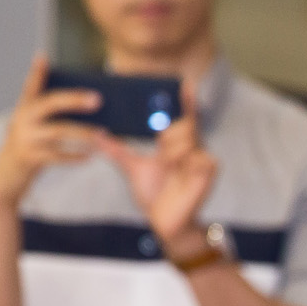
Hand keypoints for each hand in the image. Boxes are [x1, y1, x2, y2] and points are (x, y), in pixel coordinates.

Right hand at [0, 54, 101, 210]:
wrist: (7, 174)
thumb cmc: (31, 146)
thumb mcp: (34, 126)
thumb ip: (51, 114)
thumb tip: (88, 103)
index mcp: (25, 108)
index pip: (31, 86)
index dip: (36, 72)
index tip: (43, 56)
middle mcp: (23, 119)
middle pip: (50, 104)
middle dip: (74, 100)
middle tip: (98, 99)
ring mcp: (25, 138)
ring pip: (58, 131)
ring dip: (83, 133)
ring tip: (103, 134)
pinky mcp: (30, 157)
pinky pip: (57, 156)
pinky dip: (75, 156)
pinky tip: (91, 156)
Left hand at [97, 75, 217, 256]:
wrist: (165, 222)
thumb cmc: (154, 195)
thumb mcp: (132, 168)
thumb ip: (117, 149)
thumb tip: (97, 134)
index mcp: (174, 145)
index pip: (180, 117)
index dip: (183, 101)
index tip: (183, 83)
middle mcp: (191, 149)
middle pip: (183, 125)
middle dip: (170, 134)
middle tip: (163, 153)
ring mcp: (201, 159)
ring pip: (189, 140)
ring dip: (175, 151)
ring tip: (170, 166)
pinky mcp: (209, 171)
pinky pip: (200, 157)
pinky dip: (188, 162)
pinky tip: (182, 172)